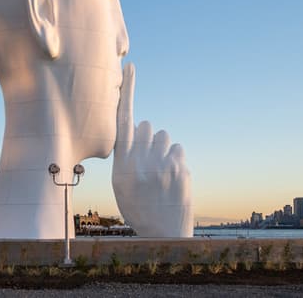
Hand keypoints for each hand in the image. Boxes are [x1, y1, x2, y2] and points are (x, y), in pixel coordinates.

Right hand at [112, 63, 192, 236]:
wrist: (163, 234)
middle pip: (146, 126)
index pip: (123, 120)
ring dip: (161, 148)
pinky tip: (170, 178)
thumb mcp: (120, 184)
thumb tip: (138, 127)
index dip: (127, 91)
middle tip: (146, 162)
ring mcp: (163, 165)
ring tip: (158, 172)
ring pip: (164, 136)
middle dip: (146, 138)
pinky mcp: (181, 169)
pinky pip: (177, 150)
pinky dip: (174, 159)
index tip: (130, 67)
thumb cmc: (138, 207)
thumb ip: (126, 155)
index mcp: (121, 165)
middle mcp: (141, 162)